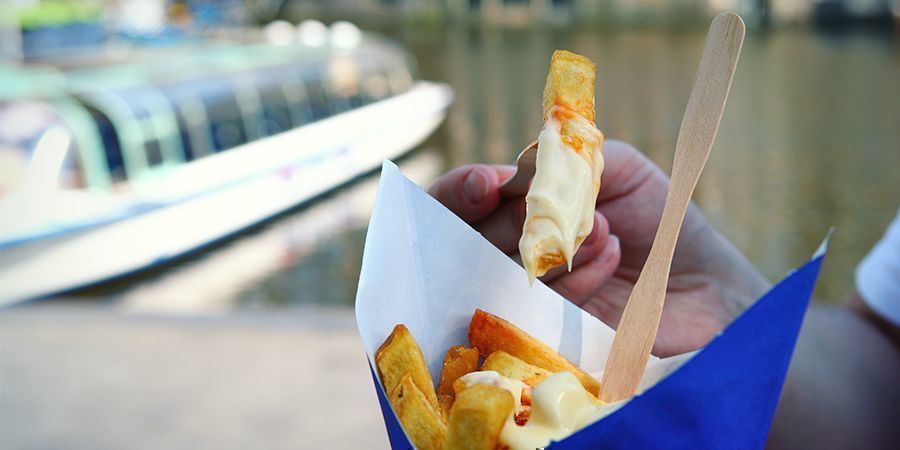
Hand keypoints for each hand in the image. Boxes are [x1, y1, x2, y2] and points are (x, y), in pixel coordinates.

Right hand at [429, 140, 770, 356]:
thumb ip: (574, 159)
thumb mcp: (621, 170)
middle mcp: (518, 247)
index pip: (469, 196)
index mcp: (527, 204)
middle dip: (509, 221)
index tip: (486, 185)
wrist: (707, 284)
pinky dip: (577, 276)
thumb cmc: (663, 218)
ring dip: (556, 244)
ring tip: (606, 232)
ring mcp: (532, 292)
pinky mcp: (553, 328)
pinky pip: (541, 302)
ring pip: (503, 270)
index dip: (463, 188)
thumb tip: (523, 169)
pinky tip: (613, 258)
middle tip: (548, 214)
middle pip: (469, 237)